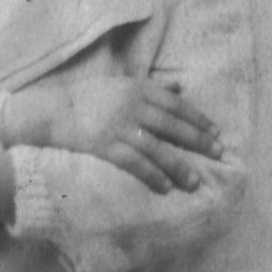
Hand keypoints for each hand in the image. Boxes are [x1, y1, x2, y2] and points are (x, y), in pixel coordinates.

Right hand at [4, 78, 221, 192]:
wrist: (54, 110)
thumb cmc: (88, 97)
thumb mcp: (121, 83)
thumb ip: (151, 87)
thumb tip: (180, 88)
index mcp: (138, 88)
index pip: (176, 104)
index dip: (198, 119)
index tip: (216, 132)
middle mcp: (133, 106)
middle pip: (173, 125)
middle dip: (197, 141)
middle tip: (217, 154)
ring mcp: (119, 127)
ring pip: (157, 148)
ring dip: (177, 165)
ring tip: (194, 181)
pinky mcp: (105, 146)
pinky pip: (134, 163)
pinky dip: (151, 175)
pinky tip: (164, 187)